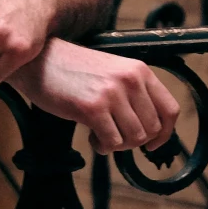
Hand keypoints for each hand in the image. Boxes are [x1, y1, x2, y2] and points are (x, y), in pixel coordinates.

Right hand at [8, 38, 180, 154]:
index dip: (165, 134)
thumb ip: (133, 93)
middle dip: (134, 141)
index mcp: (139, 71)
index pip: (170, 110)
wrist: (38, 61)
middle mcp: (130, 80)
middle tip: (114, 136)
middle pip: (152, 129)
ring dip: (118, 144)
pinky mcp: (92, 108)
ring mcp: (112, 94)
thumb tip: (151, 130)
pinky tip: (92, 138)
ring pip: (133, 138)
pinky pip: (111, 142)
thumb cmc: (73, 70)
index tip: (152, 144)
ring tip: (101, 135)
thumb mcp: (112, 72)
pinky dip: (103, 147)